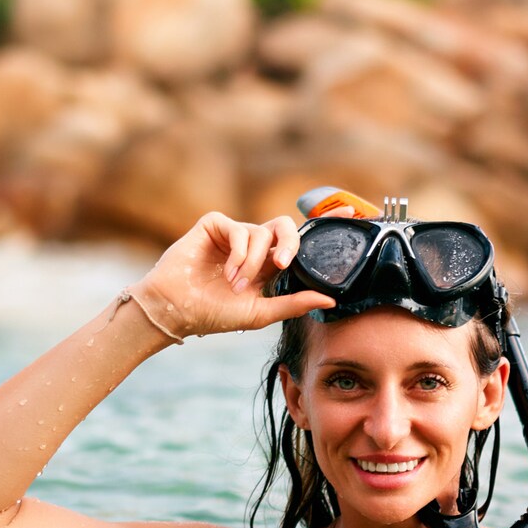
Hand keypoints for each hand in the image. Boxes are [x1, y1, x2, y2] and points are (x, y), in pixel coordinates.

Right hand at [132, 212, 338, 336]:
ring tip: (235, 285)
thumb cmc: (214, 314)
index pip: (299, 242)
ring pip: (261, 233)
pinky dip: (239, 253)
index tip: (350, 213)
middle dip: (290, 242)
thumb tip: (330, 301)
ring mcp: (234, 234)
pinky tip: (227, 273)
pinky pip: (240, 229)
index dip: (323, 224)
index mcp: (268, 265)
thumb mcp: (261, 313)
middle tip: (282, 264)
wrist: (177, 309)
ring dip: (252, 263)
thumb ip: (294, 304)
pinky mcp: (215, 225)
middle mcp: (253, 246)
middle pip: (285, 226)